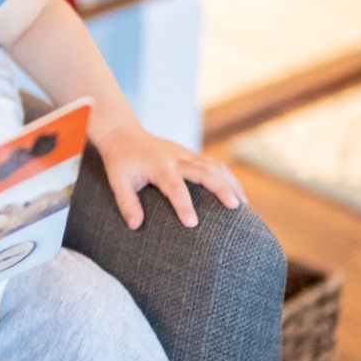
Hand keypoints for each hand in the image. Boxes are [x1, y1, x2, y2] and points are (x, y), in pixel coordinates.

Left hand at [95, 119, 244, 229]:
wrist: (123, 133)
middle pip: (205, 171)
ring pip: (215, 166)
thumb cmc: (121, 161)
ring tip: (243, 205)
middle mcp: (176, 158)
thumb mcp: (117, 181)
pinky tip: (236, 194)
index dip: (183, 205)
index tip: (192, 223)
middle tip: (235, 208)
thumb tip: (135, 226)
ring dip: (230, 183)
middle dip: (221, 188)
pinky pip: (214, 164)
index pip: (174, 186)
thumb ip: (127, 203)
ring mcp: (186, 154)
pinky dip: (228, 178)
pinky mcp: (191, 154)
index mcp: (158, 166)